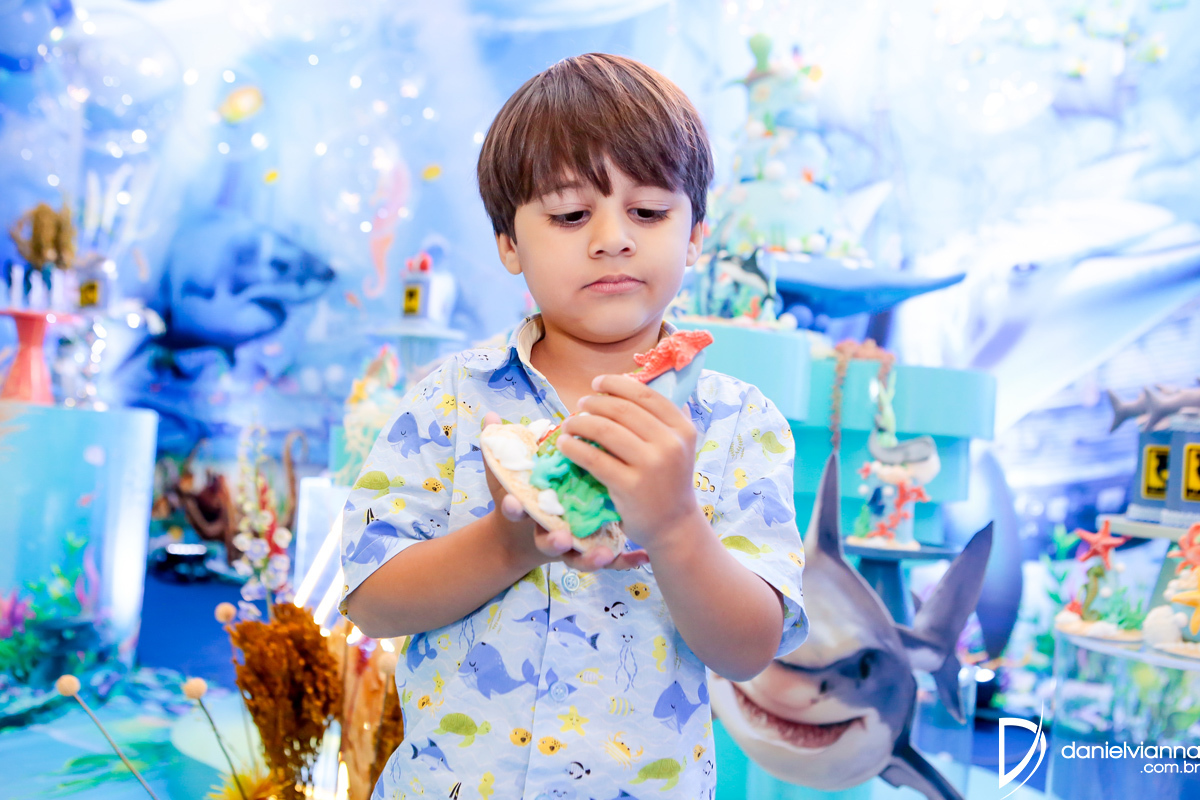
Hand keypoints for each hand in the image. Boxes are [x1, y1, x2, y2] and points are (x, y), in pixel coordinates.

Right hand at [481, 412, 647, 572]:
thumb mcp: (506, 476)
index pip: (515, 511)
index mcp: (525, 514)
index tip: (515, 503)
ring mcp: (568, 547)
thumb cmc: (521, 497)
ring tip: (604, 554)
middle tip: (562, 537)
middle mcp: (545, 533)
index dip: (513, 508)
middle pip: (547, 542)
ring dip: (590, 558)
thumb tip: (489, 415)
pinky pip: (606, 560)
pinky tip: (639, 555)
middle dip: (552, 541)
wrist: (526, 538)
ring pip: (577, 558)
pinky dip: (621, 560)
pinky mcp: (588, 552)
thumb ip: (497, 449)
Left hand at [557, 374, 703, 555]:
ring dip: (580, 423)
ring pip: (605, 430)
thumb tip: (630, 384)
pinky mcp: (630, 487)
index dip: (617, 384)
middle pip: (622, 409)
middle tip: (579, 405)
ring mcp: (651, 466)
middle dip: (594, 403)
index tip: (597, 383)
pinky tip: (564, 444)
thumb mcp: (678, 446)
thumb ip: (661, 419)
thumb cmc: (669, 482)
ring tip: (568, 424)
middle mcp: (670, 444)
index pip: (646, 395)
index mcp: (682, 428)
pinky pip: (594, 458)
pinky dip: (574, 447)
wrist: (674, 526)